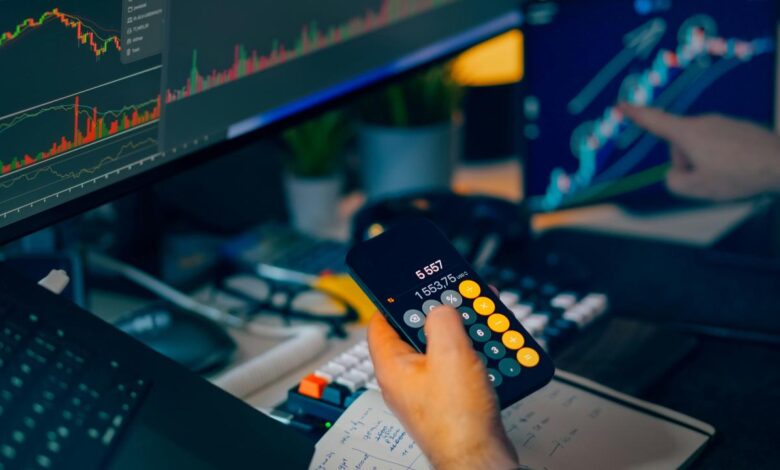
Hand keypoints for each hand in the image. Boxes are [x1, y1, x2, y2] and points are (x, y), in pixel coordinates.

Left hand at [368, 307, 517, 469]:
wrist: (480, 458)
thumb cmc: (458, 421)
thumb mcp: (451, 354)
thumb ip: (442, 321)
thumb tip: (440, 308)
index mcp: (392, 366)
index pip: (380, 321)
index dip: (395, 300)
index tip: (412, 287)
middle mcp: (404, 379)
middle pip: (415, 332)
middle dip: (439, 315)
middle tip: (455, 301)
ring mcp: (426, 390)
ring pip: (439, 349)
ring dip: (461, 334)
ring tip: (479, 324)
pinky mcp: (448, 400)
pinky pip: (456, 367)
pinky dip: (471, 355)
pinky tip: (488, 352)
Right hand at [620, 104, 779, 200]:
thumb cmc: (738, 174)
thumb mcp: (696, 188)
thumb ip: (674, 182)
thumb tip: (676, 173)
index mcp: (688, 133)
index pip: (655, 121)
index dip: (636, 114)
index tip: (622, 104)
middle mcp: (704, 122)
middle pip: (680, 144)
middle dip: (686, 162)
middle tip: (705, 179)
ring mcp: (724, 123)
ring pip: (701, 146)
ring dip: (706, 162)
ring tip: (727, 176)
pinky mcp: (739, 128)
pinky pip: (720, 144)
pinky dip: (723, 158)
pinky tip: (739, 169)